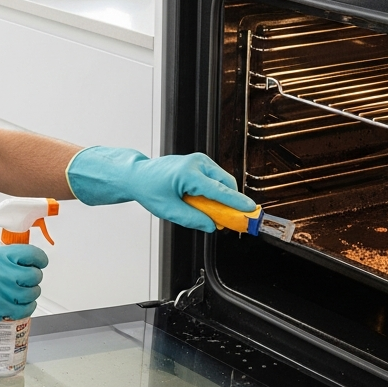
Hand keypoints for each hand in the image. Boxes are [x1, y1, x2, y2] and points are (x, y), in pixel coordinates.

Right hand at [0, 242, 48, 353]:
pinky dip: (26, 308)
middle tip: (28, 278)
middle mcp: (3, 274)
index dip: (40, 259)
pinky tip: (21, 304)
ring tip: (24, 292)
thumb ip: (2, 250)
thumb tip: (21, 251)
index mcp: (0, 256)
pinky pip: (22, 310)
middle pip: (35, 276)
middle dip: (34, 277)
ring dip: (31, 293)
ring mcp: (1, 293)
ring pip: (32, 295)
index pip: (33, 255)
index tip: (39, 262)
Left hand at [66, 147, 255, 231]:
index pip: (218, 190)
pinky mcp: (199, 162)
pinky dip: (215, 190)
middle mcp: (196, 163)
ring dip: (222, 196)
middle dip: (230, 201)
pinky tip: (203, 201)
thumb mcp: (169, 210)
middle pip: (226, 183)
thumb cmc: (149, 188)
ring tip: (207, 210)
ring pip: (223, 180)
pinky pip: (216, 178)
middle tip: (227, 219)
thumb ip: (193, 219)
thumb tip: (212, 225)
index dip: (236, 202)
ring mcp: (199, 160)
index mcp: (188, 173)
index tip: (249, 210)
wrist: (138, 174)